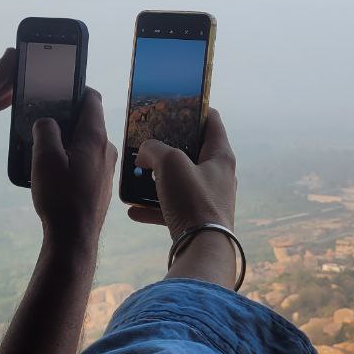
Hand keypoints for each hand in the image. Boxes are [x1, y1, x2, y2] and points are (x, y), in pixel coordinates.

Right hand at [31, 89, 117, 250]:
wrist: (74, 238)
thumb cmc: (60, 197)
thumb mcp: (44, 158)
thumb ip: (45, 130)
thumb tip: (47, 121)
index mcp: (95, 137)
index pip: (91, 99)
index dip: (75, 89)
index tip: (58, 90)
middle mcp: (106, 149)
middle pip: (88, 122)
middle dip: (66, 119)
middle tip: (43, 124)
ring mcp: (106, 168)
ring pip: (87, 144)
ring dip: (68, 142)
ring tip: (45, 152)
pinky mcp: (102, 184)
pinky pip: (87, 162)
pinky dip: (73, 160)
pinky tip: (56, 173)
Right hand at [127, 108, 236, 240]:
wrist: (202, 249)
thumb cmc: (193, 200)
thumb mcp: (170, 163)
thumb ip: (154, 149)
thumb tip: (145, 152)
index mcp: (220, 156)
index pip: (212, 122)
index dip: (194, 109)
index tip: (174, 104)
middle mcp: (218, 176)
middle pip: (192, 152)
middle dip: (167, 147)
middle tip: (146, 142)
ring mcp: (208, 200)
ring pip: (179, 182)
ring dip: (156, 179)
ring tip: (136, 177)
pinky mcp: (197, 221)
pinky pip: (172, 209)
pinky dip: (153, 208)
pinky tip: (133, 211)